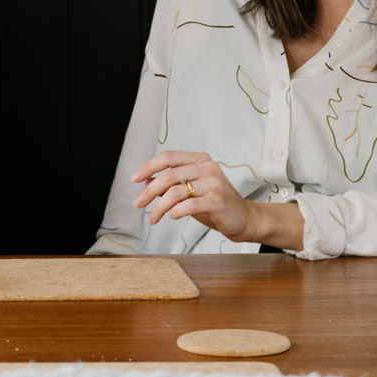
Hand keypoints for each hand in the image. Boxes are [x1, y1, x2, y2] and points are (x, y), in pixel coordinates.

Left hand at [132, 150, 253, 240]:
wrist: (243, 219)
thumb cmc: (213, 204)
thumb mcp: (190, 191)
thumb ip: (171, 184)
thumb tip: (145, 181)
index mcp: (199, 159)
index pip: (168, 157)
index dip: (148, 166)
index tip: (133, 179)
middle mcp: (207, 167)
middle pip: (169, 175)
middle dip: (149, 191)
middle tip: (137, 203)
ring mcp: (214, 182)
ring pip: (176, 192)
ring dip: (159, 207)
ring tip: (151, 218)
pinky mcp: (218, 200)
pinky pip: (189, 205)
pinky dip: (175, 211)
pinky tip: (171, 217)